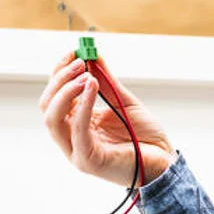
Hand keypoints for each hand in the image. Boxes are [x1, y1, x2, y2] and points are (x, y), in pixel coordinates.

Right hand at [40, 52, 176, 187]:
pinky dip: (82, 105)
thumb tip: (93, 56)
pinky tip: (91, 87)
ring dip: (66, 91)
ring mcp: (77, 151)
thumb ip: (107, 82)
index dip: (60, 72)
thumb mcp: (124, 103)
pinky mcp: (88, 160)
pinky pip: (76, 129)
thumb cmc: (145, 137)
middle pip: (48, 105)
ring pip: (53, 118)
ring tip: (85, 75)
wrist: (165, 161)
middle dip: (60, 79)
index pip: (55, 96)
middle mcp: (72, 138)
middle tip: (79, 61)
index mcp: (77, 124)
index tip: (73, 52)